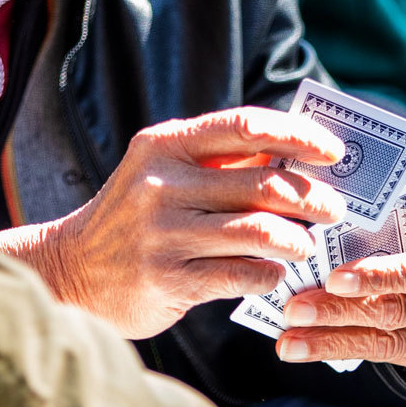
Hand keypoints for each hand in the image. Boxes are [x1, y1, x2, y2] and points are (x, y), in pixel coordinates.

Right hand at [0, 107, 348, 339]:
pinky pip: (244, 275)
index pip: (245, 127)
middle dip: (312, 199)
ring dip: (298, 241)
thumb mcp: (164, 173)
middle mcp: (161, 185)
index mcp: (164, 145)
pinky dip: (270, 275)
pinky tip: (273, 274)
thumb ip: (220, 160)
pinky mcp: (169, 280)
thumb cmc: (137, 218)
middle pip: (263, 185)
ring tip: (306, 245)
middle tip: (334, 209)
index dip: (299, 136)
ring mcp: (163, 234)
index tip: (333, 152)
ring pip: (261, 233)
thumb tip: (297, 152)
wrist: (71, 271)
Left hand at [275, 198, 405, 376]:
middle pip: (397, 312)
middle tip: (293, 310)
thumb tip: (328, 232)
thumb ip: (393, 225)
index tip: (333, 278)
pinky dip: (344, 350)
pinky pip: (386, 358)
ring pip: (387, 345)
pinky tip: (310, 347)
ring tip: (289, 344)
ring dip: (331, 343)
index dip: (379, 276)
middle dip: (339, 313)